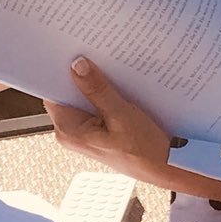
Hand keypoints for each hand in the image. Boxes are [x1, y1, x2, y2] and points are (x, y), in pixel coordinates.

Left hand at [45, 58, 170, 180]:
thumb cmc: (145, 153)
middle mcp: (73, 132)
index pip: (53, 92)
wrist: (167, 168)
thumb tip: (77, 67)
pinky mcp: (100, 129)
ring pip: (86, 98)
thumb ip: (97, 90)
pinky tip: (120, 85)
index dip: (60, 72)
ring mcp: (87, 131)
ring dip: (98, 84)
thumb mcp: (121, 115)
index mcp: (69, 131)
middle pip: (69, 93)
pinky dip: (107, 94)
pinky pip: (98, 105)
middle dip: (82, 75)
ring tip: (112, 70)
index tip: (71, 52)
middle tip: (96, 56)